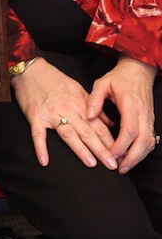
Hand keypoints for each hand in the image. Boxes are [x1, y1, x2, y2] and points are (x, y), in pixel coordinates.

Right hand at [11, 57, 117, 169]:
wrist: (31, 69)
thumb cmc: (54, 79)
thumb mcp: (78, 88)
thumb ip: (94, 106)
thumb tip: (110, 123)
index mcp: (80, 104)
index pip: (99, 126)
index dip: (110, 141)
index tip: (120, 154)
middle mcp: (68, 110)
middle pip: (87, 132)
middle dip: (101, 150)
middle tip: (112, 165)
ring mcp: (51, 114)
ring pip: (68, 134)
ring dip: (80, 149)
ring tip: (91, 163)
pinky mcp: (35, 117)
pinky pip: (38, 135)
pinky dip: (41, 148)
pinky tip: (44, 161)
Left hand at [88, 54, 157, 173]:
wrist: (138, 70)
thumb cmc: (119, 77)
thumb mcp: (102, 83)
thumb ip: (94, 100)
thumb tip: (88, 116)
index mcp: (130, 104)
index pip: (129, 130)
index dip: (120, 146)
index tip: (110, 154)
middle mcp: (143, 113)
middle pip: (143, 142)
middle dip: (132, 158)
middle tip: (119, 168)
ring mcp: (149, 117)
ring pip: (149, 143)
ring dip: (138, 157)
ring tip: (124, 166)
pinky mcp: (150, 120)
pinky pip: (150, 140)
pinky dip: (142, 151)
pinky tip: (131, 156)